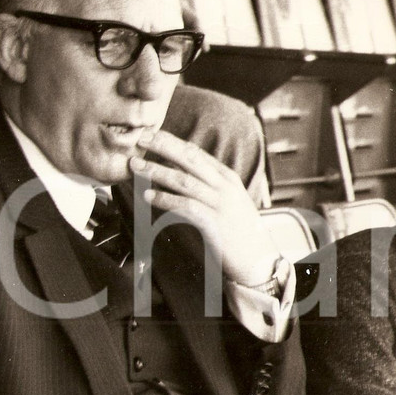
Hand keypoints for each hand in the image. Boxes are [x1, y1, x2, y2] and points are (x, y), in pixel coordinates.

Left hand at [132, 131, 280, 286]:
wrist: (259, 260)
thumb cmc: (241, 233)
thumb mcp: (229, 201)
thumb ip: (209, 186)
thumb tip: (179, 174)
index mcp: (227, 178)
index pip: (196, 152)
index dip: (172, 141)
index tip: (151, 134)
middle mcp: (224, 186)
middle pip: (189, 159)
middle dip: (163, 146)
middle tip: (140, 139)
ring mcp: (220, 203)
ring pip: (183, 180)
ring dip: (157, 171)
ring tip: (136, 166)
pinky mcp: (214, 222)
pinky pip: (185, 206)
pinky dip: (165, 200)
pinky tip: (148, 197)